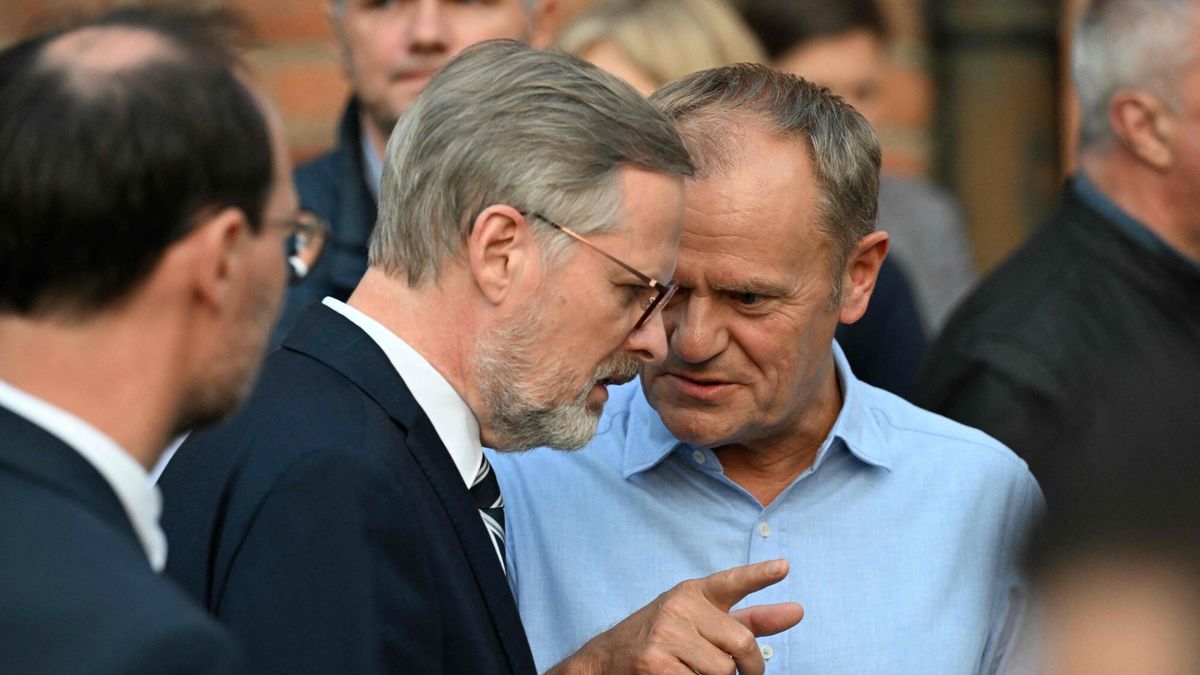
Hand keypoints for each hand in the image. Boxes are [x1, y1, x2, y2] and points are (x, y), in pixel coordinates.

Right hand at [547, 559, 802, 674]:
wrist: (606, 661)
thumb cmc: (664, 641)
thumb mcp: (702, 623)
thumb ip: (749, 620)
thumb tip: (798, 611)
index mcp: (693, 593)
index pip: (731, 582)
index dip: (758, 575)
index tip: (784, 566)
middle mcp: (678, 607)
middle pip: (741, 644)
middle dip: (748, 666)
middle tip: (743, 673)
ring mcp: (664, 634)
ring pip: (723, 671)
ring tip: (691, 670)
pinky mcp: (654, 663)